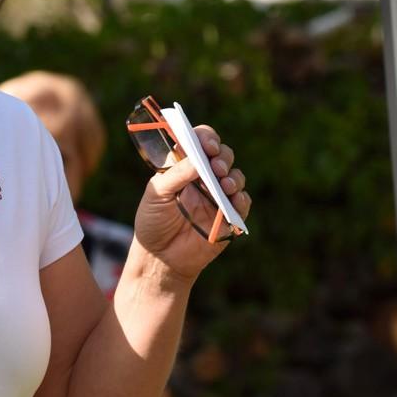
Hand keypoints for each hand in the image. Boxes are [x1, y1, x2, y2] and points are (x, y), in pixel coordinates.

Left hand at [133, 126, 250, 280]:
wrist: (159, 257)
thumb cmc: (153, 222)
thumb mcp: (156, 194)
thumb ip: (175, 174)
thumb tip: (197, 158)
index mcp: (185, 167)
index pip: (200, 142)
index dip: (207, 139)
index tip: (207, 146)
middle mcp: (204, 178)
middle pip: (222, 156)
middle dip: (222, 157)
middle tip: (216, 167)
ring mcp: (217, 197)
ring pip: (235, 177)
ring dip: (233, 178)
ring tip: (223, 185)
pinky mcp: (228, 217)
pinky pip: (242, 203)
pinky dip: (240, 200)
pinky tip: (233, 201)